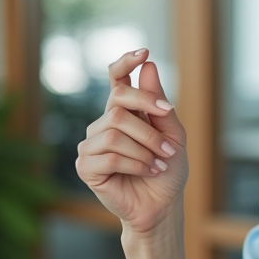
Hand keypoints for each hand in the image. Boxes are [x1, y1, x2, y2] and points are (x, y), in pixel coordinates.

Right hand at [75, 49, 187, 234]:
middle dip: (148, 123)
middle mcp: (103, 124)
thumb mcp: (172, 134)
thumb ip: (159, 103)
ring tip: (159, 163)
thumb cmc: (167, 170)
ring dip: (145, 149)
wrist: (162, 206)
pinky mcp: (85, 167)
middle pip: (117, 104)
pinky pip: (108, 156)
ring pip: (115, 132)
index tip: (144, 52)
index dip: (125, 63)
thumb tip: (148, 65)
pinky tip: (148, 172)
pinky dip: (135, 164)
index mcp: (123, 112)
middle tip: (170, 145)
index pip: (116, 79)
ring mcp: (90, 145)